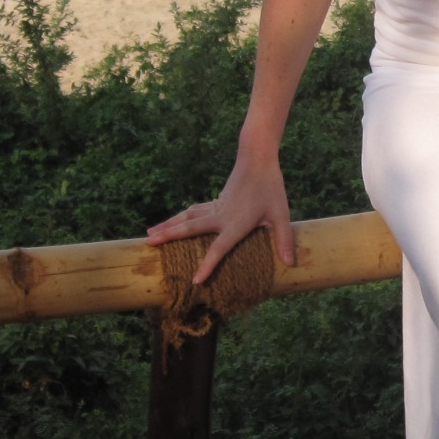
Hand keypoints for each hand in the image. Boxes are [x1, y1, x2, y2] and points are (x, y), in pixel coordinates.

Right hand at [146, 147, 296, 282]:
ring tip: (149, 234)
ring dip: (167, 226)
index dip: (207, 265)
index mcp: (235, 224)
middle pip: (188, 229)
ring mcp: (215, 208)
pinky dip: (180, 218)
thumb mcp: (281, 214)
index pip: (218, 249)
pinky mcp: (215, 201)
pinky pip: (193, 212)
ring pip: (185, 218)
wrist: (257, 158)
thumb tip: (291, 263)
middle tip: (147, 244)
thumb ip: (284, 239)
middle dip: (168, 237)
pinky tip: (172, 221)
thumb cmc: (270, 187)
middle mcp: (220, 216)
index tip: (194, 280)